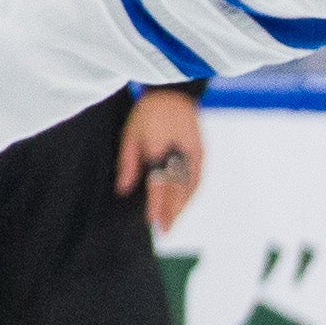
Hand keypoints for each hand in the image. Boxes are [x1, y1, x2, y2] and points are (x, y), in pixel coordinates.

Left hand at [118, 86, 204, 230]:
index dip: (157, 203)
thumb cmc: (148, 113)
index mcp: (160, 147)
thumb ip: (128, 163)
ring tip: (173, 222)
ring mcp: (194, 154)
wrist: (174, 93)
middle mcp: (180, 152)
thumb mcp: (131, 134)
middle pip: (177, 189)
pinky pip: (197, 180)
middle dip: (171, 211)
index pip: (160, 182)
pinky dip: (190, 195)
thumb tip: (124, 189)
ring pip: (190, 187)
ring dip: (182, 206)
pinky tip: (184, 205)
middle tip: (165, 231)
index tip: (152, 221)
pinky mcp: (201, 153)